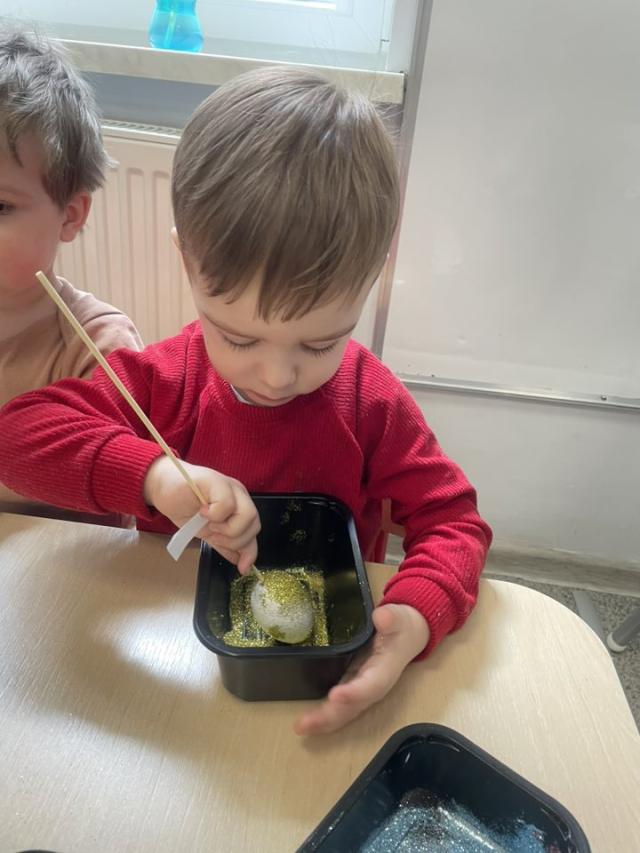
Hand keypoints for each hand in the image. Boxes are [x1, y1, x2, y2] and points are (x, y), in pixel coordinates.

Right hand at [143, 456, 259, 572]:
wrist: (162, 488)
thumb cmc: (184, 506)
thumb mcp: (207, 531)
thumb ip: (224, 545)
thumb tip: (239, 562)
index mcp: (240, 506)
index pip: (253, 531)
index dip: (250, 551)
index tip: (242, 568)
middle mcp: (239, 496)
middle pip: (254, 524)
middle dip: (235, 540)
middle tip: (214, 536)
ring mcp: (230, 487)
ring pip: (247, 515)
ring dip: (227, 528)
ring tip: (209, 525)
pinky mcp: (217, 481)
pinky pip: (227, 504)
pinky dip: (215, 514)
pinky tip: (202, 512)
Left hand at [294, 603, 428, 735]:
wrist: (406, 636)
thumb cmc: (402, 626)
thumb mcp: (400, 618)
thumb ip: (393, 618)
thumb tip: (383, 616)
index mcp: (385, 670)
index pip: (371, 685)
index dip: (354, 693)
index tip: (335, 695)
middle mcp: (373, 686)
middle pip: (353, 706)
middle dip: (330, 716)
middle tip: (304, 724)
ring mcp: (361, 688)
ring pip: (344, 710)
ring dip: (323, 721)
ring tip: (300, 727)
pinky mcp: (351, 685)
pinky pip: (339, 705)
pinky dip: (323, 715)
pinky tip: (305, 722)